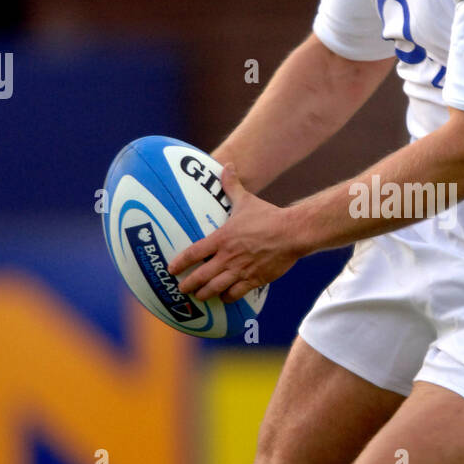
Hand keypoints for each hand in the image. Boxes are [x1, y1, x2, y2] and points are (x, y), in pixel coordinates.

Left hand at [168, 164, 297, 303]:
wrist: (292, 233)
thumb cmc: (268, 216)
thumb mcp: (247, 200)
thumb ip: (232, 186)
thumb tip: (228, 166)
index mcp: (222, 238)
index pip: (193, 253)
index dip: (180, 263)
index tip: (171, 269)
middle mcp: (228, 257)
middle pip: (200, 277)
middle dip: (188, 286)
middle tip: (182, 289)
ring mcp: (240, 270)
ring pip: (215, 288)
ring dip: (205, 294)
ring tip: (200, 296)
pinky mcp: (254, 279)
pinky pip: (235, 294)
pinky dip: (227, 297)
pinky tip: (224, 297)